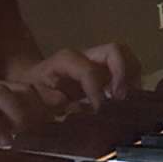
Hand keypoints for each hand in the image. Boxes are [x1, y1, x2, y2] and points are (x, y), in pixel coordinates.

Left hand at [14, 43, 140, 110]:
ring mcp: (98, 61)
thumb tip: (80, 108)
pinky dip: (131, 83)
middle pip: (116, 51)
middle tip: (121, 99)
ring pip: (126, 57)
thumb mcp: (37, 98)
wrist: (31, 80)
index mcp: (67, 60)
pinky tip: (124, 101)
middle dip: (124, 73)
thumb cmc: (33, 89)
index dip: (96, 90)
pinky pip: (127, 69)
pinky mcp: (106, 70)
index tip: (99, 110)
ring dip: (131, 78)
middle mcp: (86, 55)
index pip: (89, 70)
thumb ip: (56, 103)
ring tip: (126, 101)